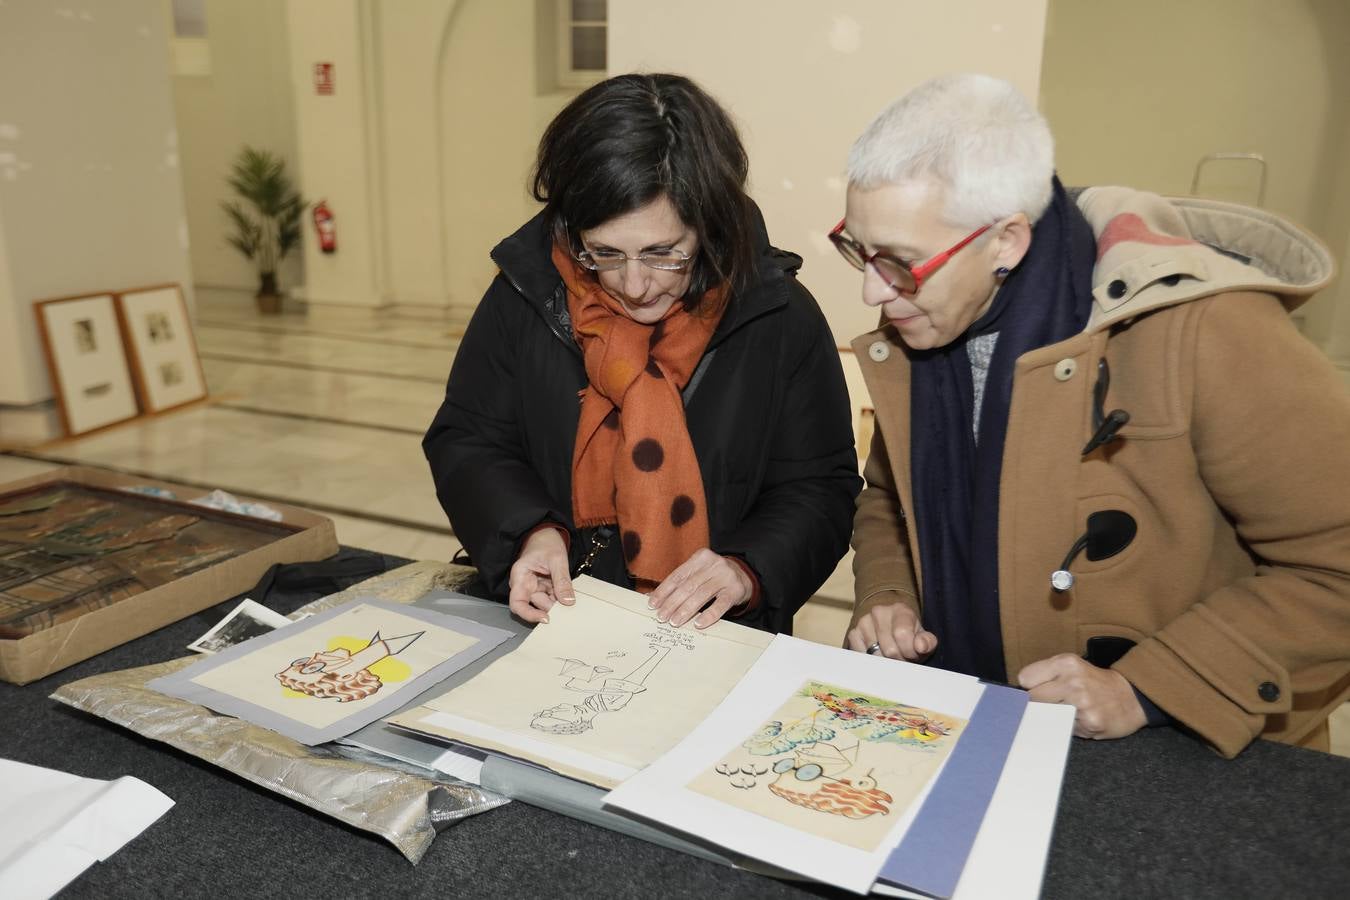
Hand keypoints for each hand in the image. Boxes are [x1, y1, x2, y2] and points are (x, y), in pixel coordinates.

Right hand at [507, 527, 574, 623]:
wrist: (547, 534)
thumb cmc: (546, 541)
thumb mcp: (557, 559)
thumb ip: (562, 580)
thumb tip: (568, 601)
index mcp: (520, 576)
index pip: (517, 603)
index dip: (529, 615)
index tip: (546, 618)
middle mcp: (525, 585)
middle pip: (536, 605)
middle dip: (552, 607)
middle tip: (568, 608)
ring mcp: (535, 587)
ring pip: (546, 603)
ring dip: (559, 603)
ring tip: (571, 598)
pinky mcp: (544, 587)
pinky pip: (552, 597)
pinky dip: (561, 598)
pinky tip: (570, 595)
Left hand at [647, 548, 751, 628]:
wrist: (744, 575)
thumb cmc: (713, 576)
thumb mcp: (698, 573)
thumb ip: (680, 583)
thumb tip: (653, 599)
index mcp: (701, 557)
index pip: (678, 576)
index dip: (664, 591)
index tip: (653, 605)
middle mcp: (714, 564)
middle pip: (688, 586)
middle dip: (672, 603)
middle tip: (662, 617)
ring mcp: (726, 576)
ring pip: (701, 595)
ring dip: (686, 610)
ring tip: (675, 622)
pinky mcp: (736, 590)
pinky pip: (720, 604)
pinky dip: (708, 615)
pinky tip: (698, 624)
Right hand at [844, 594, 936, 661]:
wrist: (891, 626)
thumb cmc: (909, 635)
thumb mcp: (923, 637)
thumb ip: (927, 642)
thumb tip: (920, 646)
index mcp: (901, 610)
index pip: (902, 635)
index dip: (909, 652)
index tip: (913, 654)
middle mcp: (879, 612)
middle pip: (889, 650)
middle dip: (898, 660)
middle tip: (902, 657)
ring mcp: (864, 622)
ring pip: (875, 655)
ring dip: (885, 662)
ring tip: (891, 656)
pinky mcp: (854, 633)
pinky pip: (861, 655)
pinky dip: (871, 660)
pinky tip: (878, 654)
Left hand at [1017, 654, 1147, 739]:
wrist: (1131, 696)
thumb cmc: (1094, 681)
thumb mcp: (1071, 666)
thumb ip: (1046, 674)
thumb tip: (1018, 692)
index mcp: (1065, 663)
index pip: (1025, 678)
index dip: (1029, 686)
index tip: (1037, 689)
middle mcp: (1072, 682)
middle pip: (1033, 699)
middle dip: (1039, 703)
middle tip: (1052, 702)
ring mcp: (1081, 705)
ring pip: (1047, 715)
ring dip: (1054, 716)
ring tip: (1070, 709)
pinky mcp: (1089, 724)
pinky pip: (1064, 729)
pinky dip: (1069, 727)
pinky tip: (1082, 719)